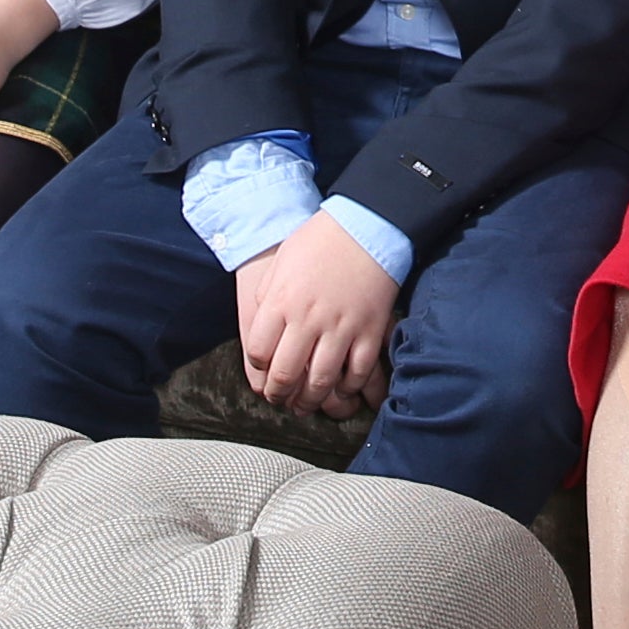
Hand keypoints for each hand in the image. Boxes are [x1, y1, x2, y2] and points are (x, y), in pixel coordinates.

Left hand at [235, 214, 397, 415]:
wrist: (367, 224)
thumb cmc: (320, 240)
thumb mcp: (281, 263)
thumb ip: (267, 297)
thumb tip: (262, 328)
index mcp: (281, 301)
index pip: (258, 352)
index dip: (258, 367)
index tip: (264, 369)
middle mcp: (308, 319)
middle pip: (286, 374)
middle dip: (278, 394)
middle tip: (279, 399)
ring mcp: (341, 327)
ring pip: (320, 381)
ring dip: (309, 400)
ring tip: (305, 404)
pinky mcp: (370, 331)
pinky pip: (357, 372)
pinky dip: (348, 387)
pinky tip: (340, 387)